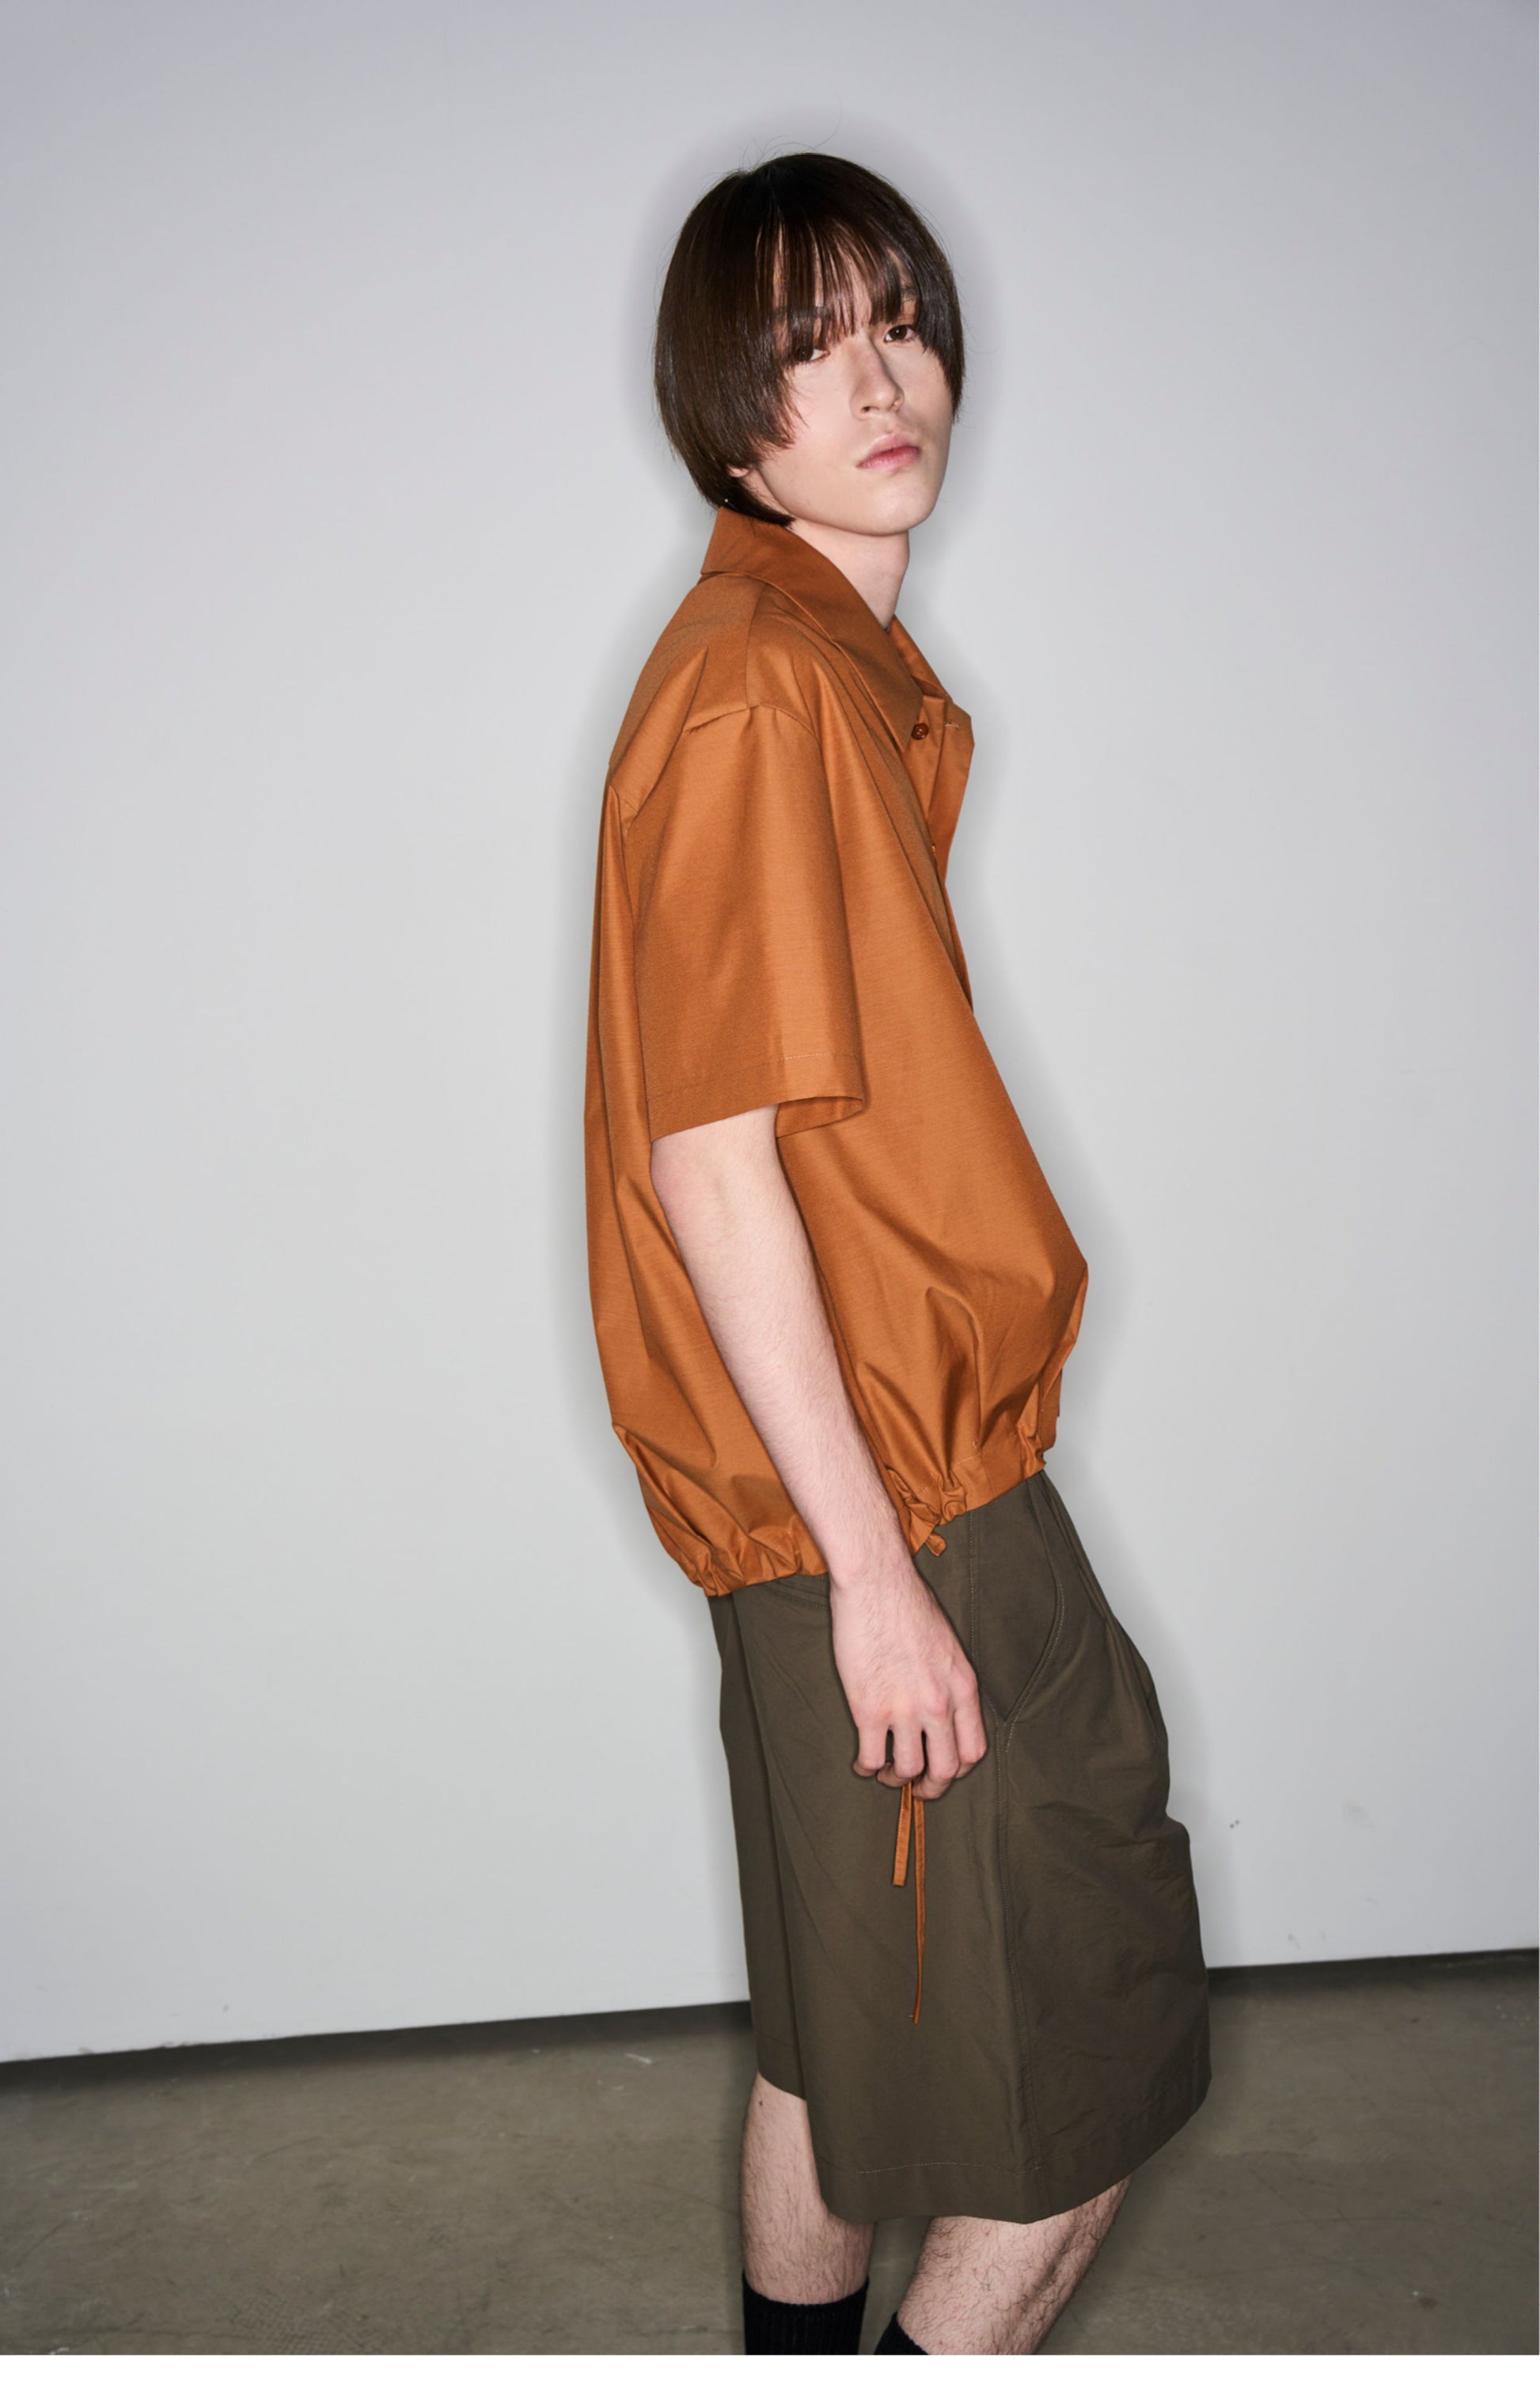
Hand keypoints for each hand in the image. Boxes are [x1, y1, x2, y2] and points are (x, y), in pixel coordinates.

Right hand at [830, 1560, 987, 1800]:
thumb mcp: (947, 1644)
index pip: (974, 1750)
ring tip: (885, 1773)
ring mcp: (904, 1709)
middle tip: (918, 1788)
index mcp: (963, 1687)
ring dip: (895, 1778)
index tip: (944, 1770)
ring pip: (906, 1769)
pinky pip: (870, 1757)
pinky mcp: (869, 1708)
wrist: (877, 1583)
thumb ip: (950, 1680)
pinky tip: (862, 1762)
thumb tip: (943, 1709)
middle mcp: (939, 1704)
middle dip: (931, 1787)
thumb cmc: (908, 1604)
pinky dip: (866, 1767)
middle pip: (945, 1769)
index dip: (958, 1769)